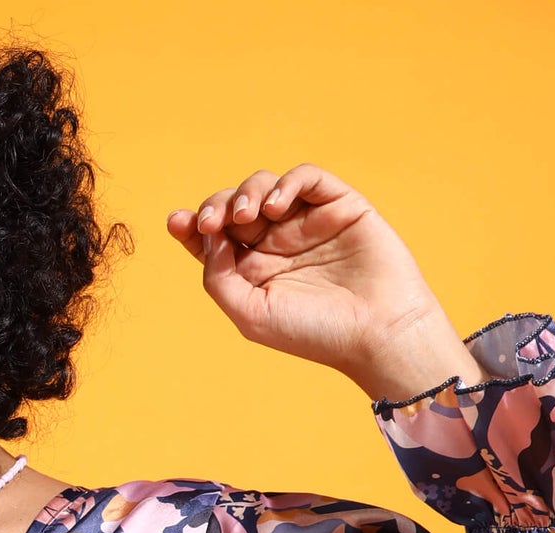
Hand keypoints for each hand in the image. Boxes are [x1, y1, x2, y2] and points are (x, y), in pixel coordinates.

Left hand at [167, 163, 464, 388]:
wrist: (376, 332)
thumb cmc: (314, 333)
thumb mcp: (251, 315)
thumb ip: (219, 278)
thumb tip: (207, 237)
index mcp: (252, 271)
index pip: (214, 239)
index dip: (192, 226)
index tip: (178, 223)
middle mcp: (276, 244)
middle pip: (233, 207)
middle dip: (215, 207)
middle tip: (212, 222)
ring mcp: (306, 222)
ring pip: (264, 186)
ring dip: (247, 193)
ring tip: (247, 217)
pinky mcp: (338, 204)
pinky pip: (306, 177)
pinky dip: (286, 182)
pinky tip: (276, 206)